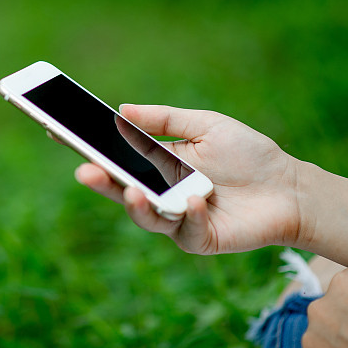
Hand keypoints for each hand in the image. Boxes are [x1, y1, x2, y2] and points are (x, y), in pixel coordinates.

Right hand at [74, 104, 300, 254]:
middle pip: (121, 189)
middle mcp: (160, 192)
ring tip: (134, 191)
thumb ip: (166, 120)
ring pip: (146, 216)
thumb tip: (121, 109)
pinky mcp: (198, 239)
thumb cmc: (249, 154)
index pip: (115, 156)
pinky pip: (185, 229)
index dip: (87, 146)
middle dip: (101, 181)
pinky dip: (189, 214)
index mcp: (157, 164)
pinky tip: (197, 199)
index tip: (57, 130)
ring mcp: (176, 217)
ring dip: (137, 205)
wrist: (289, 188)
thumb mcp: (205, 125)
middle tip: (85, 171)